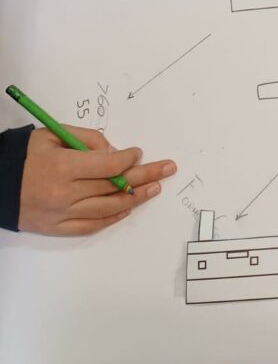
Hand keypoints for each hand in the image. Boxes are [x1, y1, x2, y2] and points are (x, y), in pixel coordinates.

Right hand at [18, 126, 176, 235]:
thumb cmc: (23, 154)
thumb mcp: (53, 134)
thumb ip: (87, 139)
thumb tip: (115, 152)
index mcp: (63, 167)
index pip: (108, 165)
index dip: (128, 159)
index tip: (138, 153)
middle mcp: (64, 193)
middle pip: (114, 186)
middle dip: (145, 175)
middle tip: (168, 169)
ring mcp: (61, 214)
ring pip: (108, 208)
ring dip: (135, 198)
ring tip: (154, 188)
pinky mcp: (57, 228)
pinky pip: (91, 226)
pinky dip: (112, 217)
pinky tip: (128, 208)